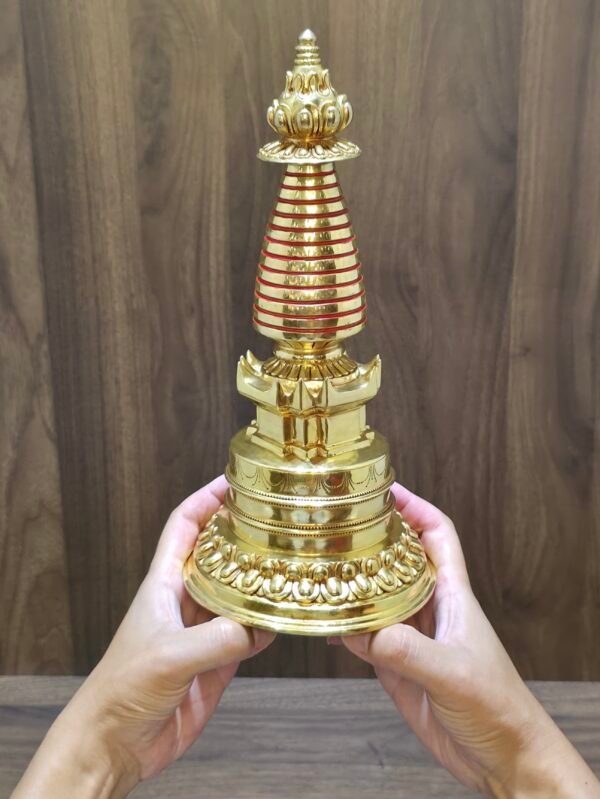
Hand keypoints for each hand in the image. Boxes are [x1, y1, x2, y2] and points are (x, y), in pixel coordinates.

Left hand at [13, 476, 273, 797]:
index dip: (205, 499)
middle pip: (219, 554)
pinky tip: (287, 617)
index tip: (234, 481)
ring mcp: (203, 631)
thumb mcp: (169, 656)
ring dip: (261, 579)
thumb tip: (259, 626)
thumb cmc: (123, 689)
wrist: (116, 743)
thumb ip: (217, 639)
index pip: (183, 526)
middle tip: (279, 519)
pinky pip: (249, 635)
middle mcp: (186, 601)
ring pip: (238, 592)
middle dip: (244, 534)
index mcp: (164, 584)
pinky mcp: (217, 662)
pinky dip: (268, 625)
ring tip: (292, 561)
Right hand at [342, 484, 598, 797]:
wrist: (501, 756)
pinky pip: (365, 636)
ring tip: (321, 567)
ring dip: (353, 582)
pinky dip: (344, 627)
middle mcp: (429, 608)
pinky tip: (326, 624)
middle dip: (372, 537)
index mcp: (452, 595)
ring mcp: (411, 636)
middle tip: (336, 524)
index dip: (416, 507)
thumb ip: (409, 652)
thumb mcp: (453, 673)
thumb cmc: (497, 707)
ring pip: (377, 595)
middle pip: (398, 558)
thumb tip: (365, 632)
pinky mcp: (397, 666)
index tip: (385, 490)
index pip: (438, 535)